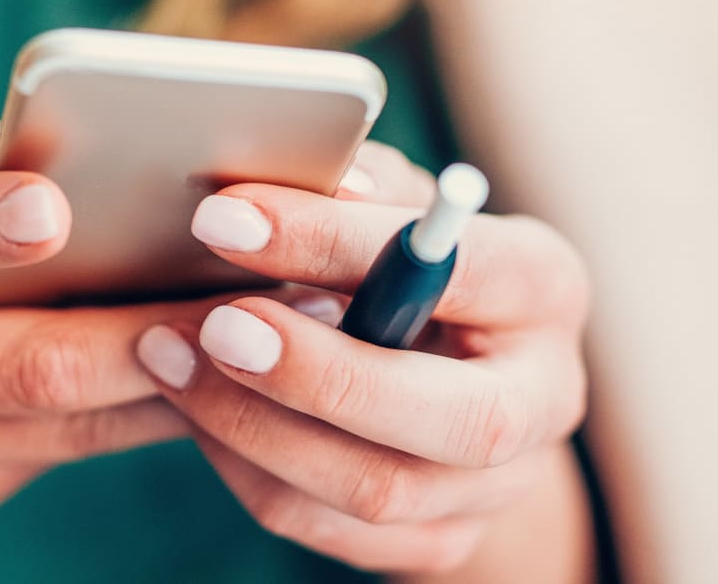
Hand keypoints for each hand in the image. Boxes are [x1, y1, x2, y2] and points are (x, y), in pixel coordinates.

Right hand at [0, 123, 216, 583]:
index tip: (53, 206)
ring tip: (279, 332)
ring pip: (68, 424)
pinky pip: (64, 455)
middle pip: (26, 364)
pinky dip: (142, 412)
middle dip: (154, 331)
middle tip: (260, 292)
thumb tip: (97, 138)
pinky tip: (214, 377)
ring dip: (181, 378)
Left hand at [136, 145, 590, 574]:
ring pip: (379, 487)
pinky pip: (328, 527)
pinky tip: (196, 409)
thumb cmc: (416, 267)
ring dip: (258, 426)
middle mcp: (546, 397)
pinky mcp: (441, 543)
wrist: (462, 379)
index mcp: (545, 288)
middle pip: (455, 418)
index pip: (458, 268)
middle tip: (215, 324)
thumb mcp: (404, 208)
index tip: (226, 220)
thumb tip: (317, 175)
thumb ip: (366, 191)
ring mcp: (500, 487)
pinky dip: (248, 470)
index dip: (339, 244)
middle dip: (319, 375)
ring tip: (171, 357)